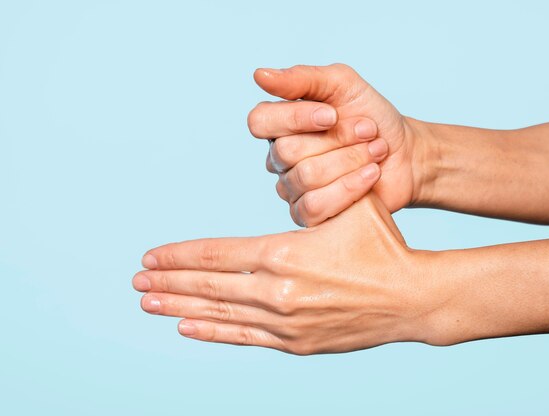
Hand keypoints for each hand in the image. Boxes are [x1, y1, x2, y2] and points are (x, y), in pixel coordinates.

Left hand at [133, 194, 443, 354]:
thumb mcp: (349, 205)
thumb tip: (290, 160)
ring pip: (220, 314)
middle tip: (136, 282)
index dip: (179, 256)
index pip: (215, 254)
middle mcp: (277, 291)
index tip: (150, 257)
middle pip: (209, 286)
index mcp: (284, 254)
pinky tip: (188, 327)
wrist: (412, 297)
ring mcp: (285, 322)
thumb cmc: (381, 246)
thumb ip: (314, 188)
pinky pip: (245, 338)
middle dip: (169, 282)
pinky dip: (214, 332)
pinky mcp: (296, 343)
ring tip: (149, 304)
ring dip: (180, 307)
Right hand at [248, 63, 421, 225]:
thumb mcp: (342, 84)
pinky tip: (371, 176)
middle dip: (338, 140)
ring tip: (376, 152)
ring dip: (351, 160)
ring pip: (306, 178)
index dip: (295, 118)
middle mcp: (280, 158)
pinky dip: (350, 188)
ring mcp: (292, 189)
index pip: (259, 121)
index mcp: (280, 124)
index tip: (333, 114)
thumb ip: (301, 78)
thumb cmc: (373, 117)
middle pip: (288, 152)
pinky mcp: (309, 215)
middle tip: (368, 131)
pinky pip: (315, 206)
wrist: (407, 154)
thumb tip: (259, 75)